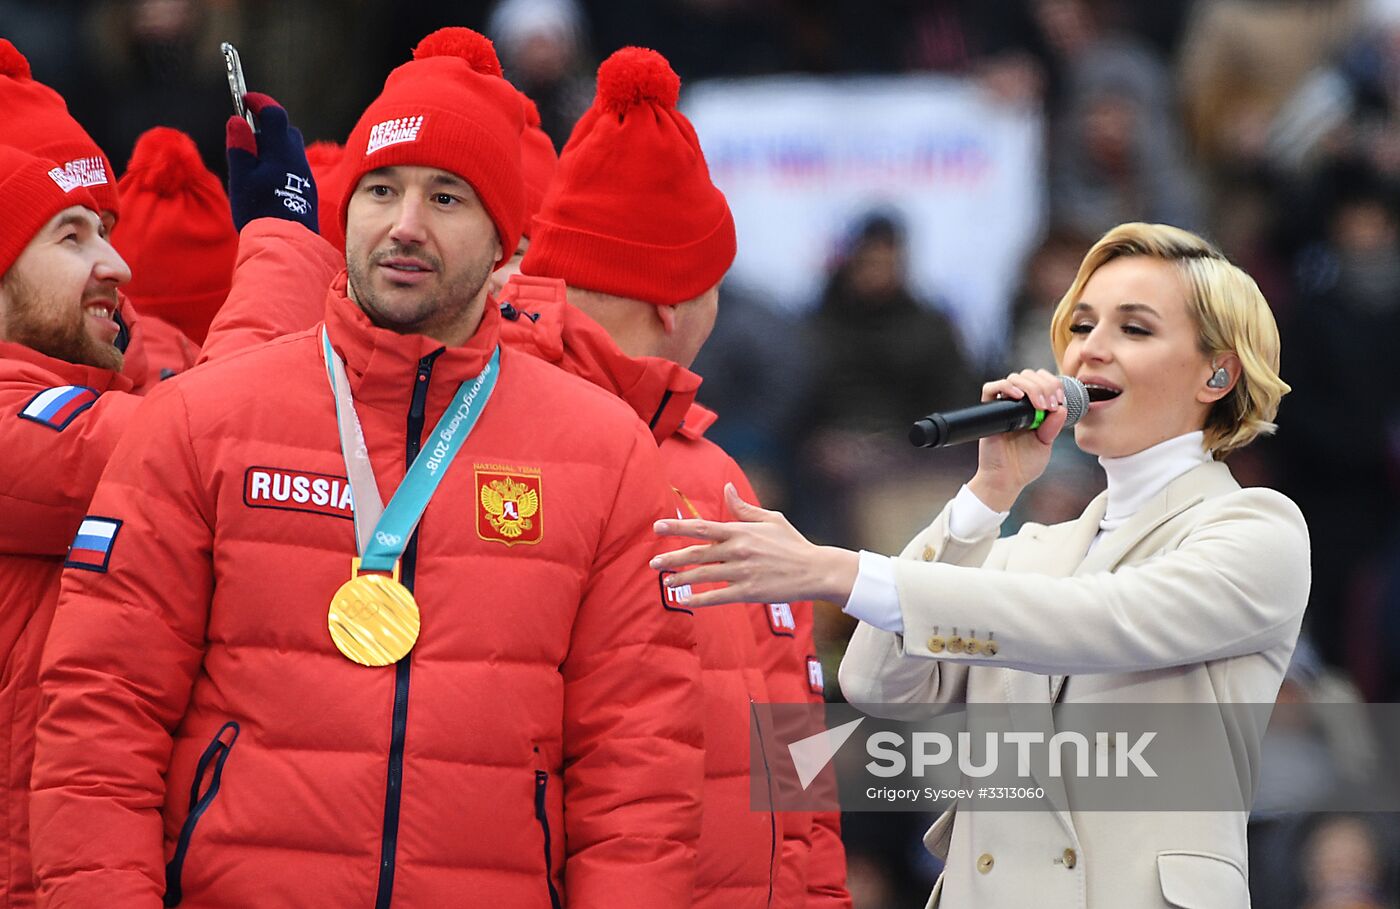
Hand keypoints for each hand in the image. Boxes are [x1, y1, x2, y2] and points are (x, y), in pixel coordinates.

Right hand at [226, 92, 317, 232]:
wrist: (287, 240)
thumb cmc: (260, 208)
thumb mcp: (242, 176)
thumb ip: (240, 146)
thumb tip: (237, 120)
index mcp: (281, 150)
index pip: (274, 113)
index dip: (260, 102)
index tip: (245, 99)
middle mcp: (297, 158)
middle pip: (285, 130)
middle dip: (266, 128)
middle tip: (247, 141)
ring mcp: (304, 174)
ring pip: (290, 150)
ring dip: (273, 148)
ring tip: (253, 167)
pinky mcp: (307, 188)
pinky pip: (293, 167)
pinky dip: (279, 165)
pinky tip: (267, 183)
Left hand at [650, 484, 859, 606]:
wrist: (815, 570)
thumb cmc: (792, 543)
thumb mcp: (770, 519)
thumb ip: (743, 508)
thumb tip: (726, 489)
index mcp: (740, 530)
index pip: (702, 527)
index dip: (677, 527)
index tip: (657, 527)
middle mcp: (738, 550)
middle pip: (697, 553)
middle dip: (672, 557)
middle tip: (654, 563)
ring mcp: (742, 572)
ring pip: (704, 575)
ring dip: (682, 579)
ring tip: (666, 582)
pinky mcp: (749, 592)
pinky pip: (719, 596)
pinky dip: (701, 598)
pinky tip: (688, 600)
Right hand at [968, 369, 1068, 511]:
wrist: (1006, 480)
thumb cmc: (1023, 465)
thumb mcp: (1046, 443)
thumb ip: (1053, 426)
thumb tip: (1061, 407)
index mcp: (1032, 409)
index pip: (1041, 381)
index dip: (1053, 384)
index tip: (1059, 400)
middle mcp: (1017, 404)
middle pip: (1029, 375)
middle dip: (1045, 385)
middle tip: (1050, 404)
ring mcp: (1003, 406)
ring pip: (1015, 378)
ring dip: (1031, 387)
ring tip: (1039, 405)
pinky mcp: (989, 411)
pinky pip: (991, 388)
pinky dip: (1006, 387)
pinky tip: (1019, 398)